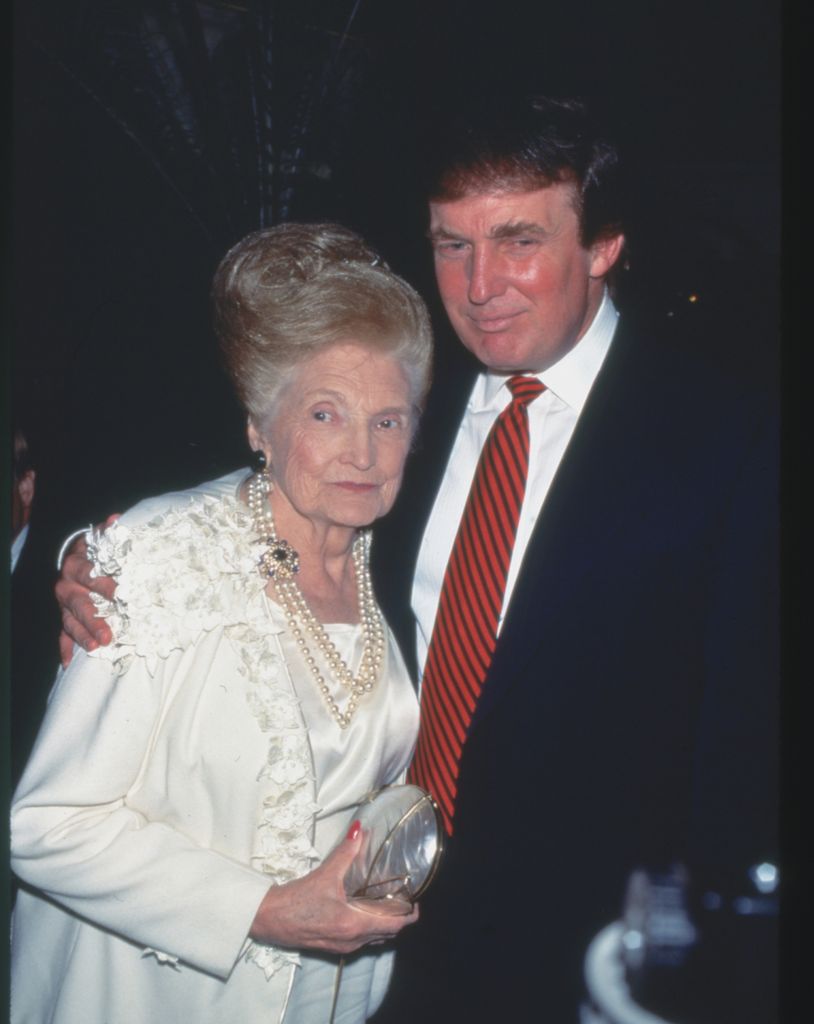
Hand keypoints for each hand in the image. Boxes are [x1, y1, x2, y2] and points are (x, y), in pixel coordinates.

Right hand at [56, 514, 119, 665]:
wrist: (77, 556)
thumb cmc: (97, 550)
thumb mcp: (102, 539)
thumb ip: (109, 532)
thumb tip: (117, 519)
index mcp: (77, 565)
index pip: (91, 575)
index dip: (105, 584)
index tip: (122, 595)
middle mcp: (66, 585)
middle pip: (79, 604)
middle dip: (94, 620)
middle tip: (108, 635)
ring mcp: (63, 604)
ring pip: (70, 622)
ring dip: (83, 636)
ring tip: (96, 648)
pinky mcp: (64, 616)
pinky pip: (62, 634)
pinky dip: (66, 648)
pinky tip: (69, 662)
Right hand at [249, 822, 418, 953]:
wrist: (269, 919)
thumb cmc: (296, 901)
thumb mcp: (325, 874)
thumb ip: (346, 851)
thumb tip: (360, 830)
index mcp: (354, 925)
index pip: (394, 927)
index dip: (409, 916)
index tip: (416, 902)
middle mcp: (352, 940)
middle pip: (387, 934)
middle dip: (398, 919)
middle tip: (403, 898)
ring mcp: (342, 946)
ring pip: (373, 939)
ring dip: (383, 925)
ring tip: (387, 903)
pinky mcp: (332, 945)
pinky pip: (360, 940)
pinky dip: (368, 928)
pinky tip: (362, 911)